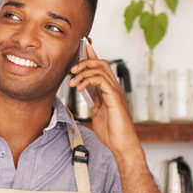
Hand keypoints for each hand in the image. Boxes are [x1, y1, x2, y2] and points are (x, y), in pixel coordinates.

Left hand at [69, 41, 138, 155]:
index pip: (101, 67)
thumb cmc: (112, 132)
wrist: (121, 144)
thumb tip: (85, 94)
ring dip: (84, 72)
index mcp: (110, 90)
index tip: (82, 49)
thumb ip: (94, 101)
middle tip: (72, 69)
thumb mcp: (98, 113)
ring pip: (100, 68)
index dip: (92, 56)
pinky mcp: (114, 96)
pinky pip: (101, 80)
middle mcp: (114, 87)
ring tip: (73, 81)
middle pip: (101, 63)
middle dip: (85, 61)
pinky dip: (88, 80)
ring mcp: (115, 91)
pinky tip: (80, 88)